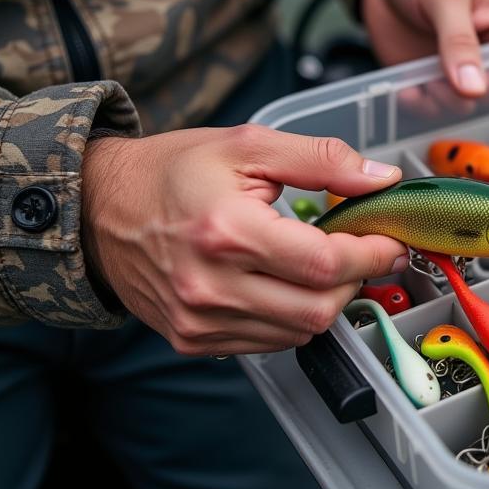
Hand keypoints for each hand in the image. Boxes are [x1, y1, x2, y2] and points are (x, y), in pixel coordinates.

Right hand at [81, 126, 407, 355]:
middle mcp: (211, 286)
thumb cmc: (173, 171)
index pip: (324, 263)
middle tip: (361, 251)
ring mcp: (200, 321)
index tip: (390, 241)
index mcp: (227, 231)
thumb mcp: (249, 144)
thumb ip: (322, 159)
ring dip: (326, 300)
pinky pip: (269, 343)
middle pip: (318, 308)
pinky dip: (293, 317)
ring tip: (320, 263)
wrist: (99, 209)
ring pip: (298, 331)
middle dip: (354, 280)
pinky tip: (286, 284)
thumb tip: (382, 179)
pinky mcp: (193, 340)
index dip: (371, 254)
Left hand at [360, 0, 488, 98]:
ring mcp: (464, 71)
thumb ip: (459, 40)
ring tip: (421, 82)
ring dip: (443, 105)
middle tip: (442, 84)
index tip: (485, 85)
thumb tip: (473, 90)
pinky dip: (419, 107)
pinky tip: (405, 90)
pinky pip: (434, 110)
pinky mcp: (434, 82)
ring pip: (468, 110)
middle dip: (473, 99)